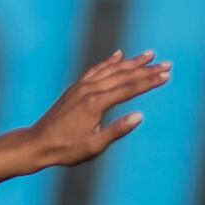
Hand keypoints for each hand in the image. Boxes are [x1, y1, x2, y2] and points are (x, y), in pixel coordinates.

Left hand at [25, 50, 172, 167]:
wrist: (36, 144)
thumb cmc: (65, 149)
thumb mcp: (94, 146)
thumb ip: (117, 130)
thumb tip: (139, 116)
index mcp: (96, 104)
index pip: (129, 88)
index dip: (150, 82)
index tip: (167, 76)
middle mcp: (89, 90)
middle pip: (123, 75)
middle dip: (147, 70)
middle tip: (167, 64)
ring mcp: (81, 87)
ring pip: (111, 69)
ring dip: (131, 61)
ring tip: (149, 54)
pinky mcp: (75, 88)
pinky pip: (95, 70)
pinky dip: (108, 62)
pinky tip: (118, 55)